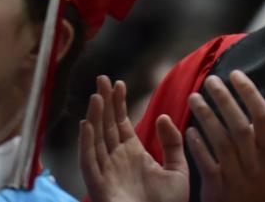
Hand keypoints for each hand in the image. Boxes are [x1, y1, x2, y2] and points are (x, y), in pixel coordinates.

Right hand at [79, 75, 189, 201]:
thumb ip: (172, 143)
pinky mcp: (99, 186)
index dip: (118, 103)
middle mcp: (117, 160)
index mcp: (133, 154)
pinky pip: (89, 162)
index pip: (121, 123)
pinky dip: (86, 143)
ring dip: (94, 117)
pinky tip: (87, 124)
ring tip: (96, 95)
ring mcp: (106, 172)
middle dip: (104, 102)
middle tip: (101, 77)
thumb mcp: (178, 170)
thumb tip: (161, 117)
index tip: (118, 83)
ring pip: (96, 139)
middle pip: (106, 126)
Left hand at [188, 71, 264, 201]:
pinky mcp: (217, 188)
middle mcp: (256, 163)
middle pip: (239, 126)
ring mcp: (236, 176)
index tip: (236, 75)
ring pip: (221, 142)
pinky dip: (197, 145)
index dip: (249, 93)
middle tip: (211, 81)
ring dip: (207, 117)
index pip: (263, 117)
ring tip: (194, 97)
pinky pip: (206, 163)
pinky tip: (189, 130)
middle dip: (224, 100)